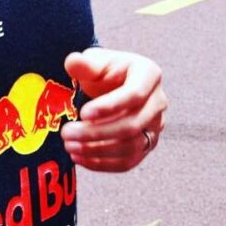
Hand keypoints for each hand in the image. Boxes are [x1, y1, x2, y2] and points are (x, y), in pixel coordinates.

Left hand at [61, 47, 165, 171]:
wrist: (113, 86)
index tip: (82, 113)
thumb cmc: (105, 71)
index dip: (109, 107)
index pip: (134, 95)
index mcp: (149, 74)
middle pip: (133, 125)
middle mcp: (158, 101)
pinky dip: (102, 163)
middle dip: (97, 133)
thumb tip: (72, 61)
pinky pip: (128, 162)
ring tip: (69, 146)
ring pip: (131, 147)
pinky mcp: (147, 145)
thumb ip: (85, 63)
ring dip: (97, 151)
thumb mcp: (96, 62)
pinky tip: (79, 157)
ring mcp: (155, 126)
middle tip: (67, 133)